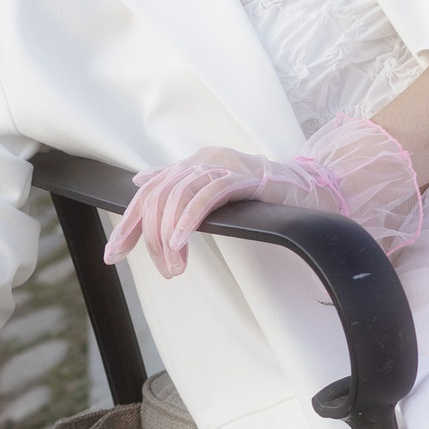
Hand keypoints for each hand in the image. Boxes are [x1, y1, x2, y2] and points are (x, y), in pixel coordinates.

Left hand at [104, 115, 421, 279]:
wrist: (316, 191)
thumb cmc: (265, 198)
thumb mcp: (214, 192)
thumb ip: (179, 187)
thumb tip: (140, 182)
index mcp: (192, 163)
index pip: (147, 192)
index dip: (128, 224)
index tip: (113, 256)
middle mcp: (204, 158)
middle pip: (158, 196)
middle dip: (149, 236)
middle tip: (166, 271)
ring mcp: (225, 164)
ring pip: (178, 195)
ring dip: (169, 235)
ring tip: (175, 267)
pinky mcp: (247, 177)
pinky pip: (208, 194)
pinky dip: (188, 219)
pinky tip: (179, 242)